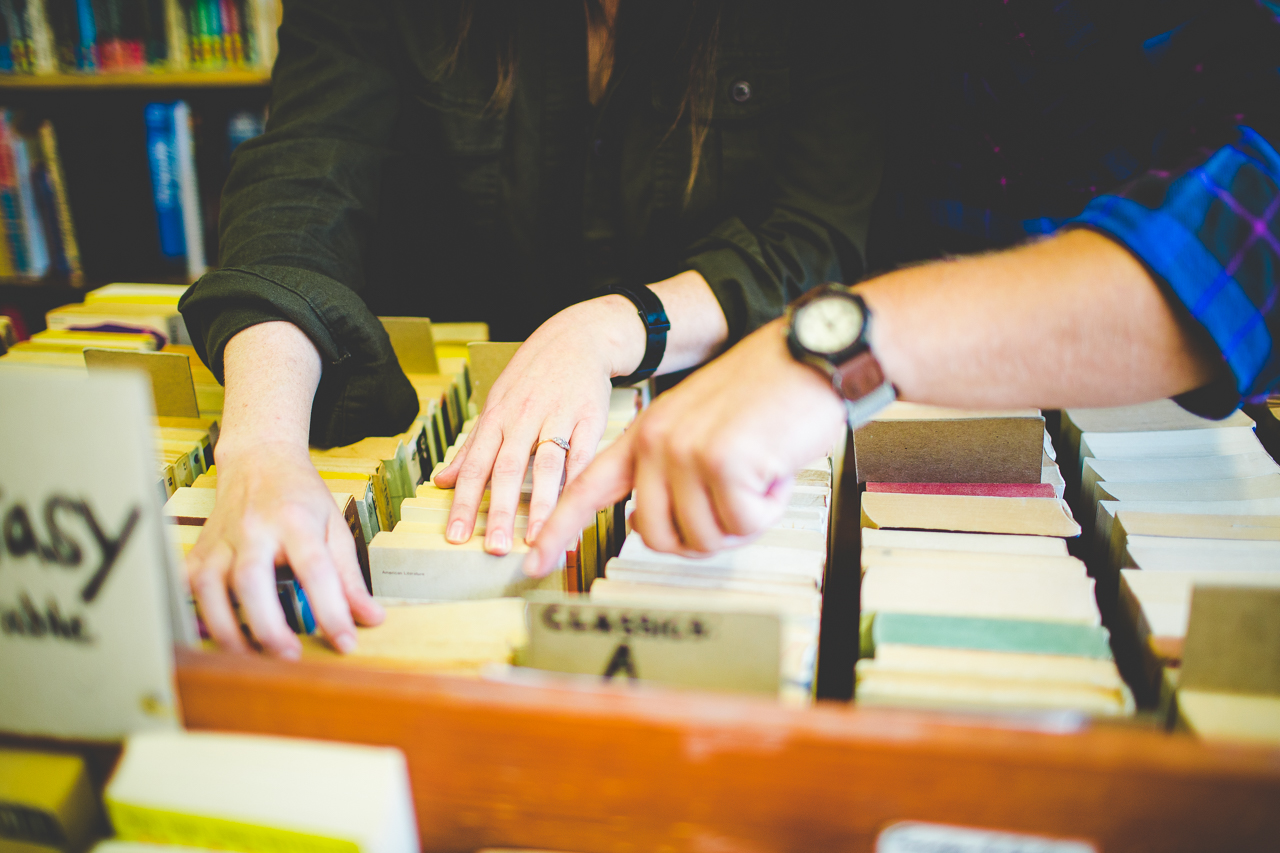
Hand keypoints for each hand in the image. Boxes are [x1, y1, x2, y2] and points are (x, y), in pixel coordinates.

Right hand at [186, 440, 384, 657]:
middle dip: (267, 624)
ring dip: (228, 629)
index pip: (315, 568)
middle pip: (251, 580)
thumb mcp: (335, 526)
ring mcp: (221, 540)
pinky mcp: (199, 550)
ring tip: (251, 658)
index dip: (331, 609)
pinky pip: (187, 587)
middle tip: (289, 657)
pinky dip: (195, 614)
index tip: (345, 642)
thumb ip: (349, 576)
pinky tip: (213, 635)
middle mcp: (253, 529)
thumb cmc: (299, 495)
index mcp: (295, 520)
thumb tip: (370, 618)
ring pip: (210, 588)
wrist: (258, 459)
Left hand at [433, 295, 645, 554]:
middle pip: (508, 469)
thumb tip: (441, 481)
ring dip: (542, 505)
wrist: (577, 337)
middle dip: (501, 511)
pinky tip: (578, 507)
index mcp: (497, 418)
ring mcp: (558, 416)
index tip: (457, 536)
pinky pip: (584, 455)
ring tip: (538, 539)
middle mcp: (523, 418)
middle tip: (495, 548)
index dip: (465, 502)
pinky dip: (580, 482)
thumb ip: (472, 447)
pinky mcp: (591, 417)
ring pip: (547, 465)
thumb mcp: (496, 405)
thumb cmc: (533, 376)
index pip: (475, 465)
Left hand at [523, 318, 846, 575]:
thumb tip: (645, 524)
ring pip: (703, 537)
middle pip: (657, 536)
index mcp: (645, 435)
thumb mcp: (701, 431)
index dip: (559, 530)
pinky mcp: (721, 462)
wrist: (811, 358)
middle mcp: (656, 442)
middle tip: (737, 503)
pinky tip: (773, 471)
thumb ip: (668, 476)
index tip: (533, 561)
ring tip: (758, 475)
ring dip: (742, 520)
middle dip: (704, 534)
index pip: (588, 489)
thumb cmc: (766, 398)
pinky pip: (741, 525)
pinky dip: (766, 508)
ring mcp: (685, 451)